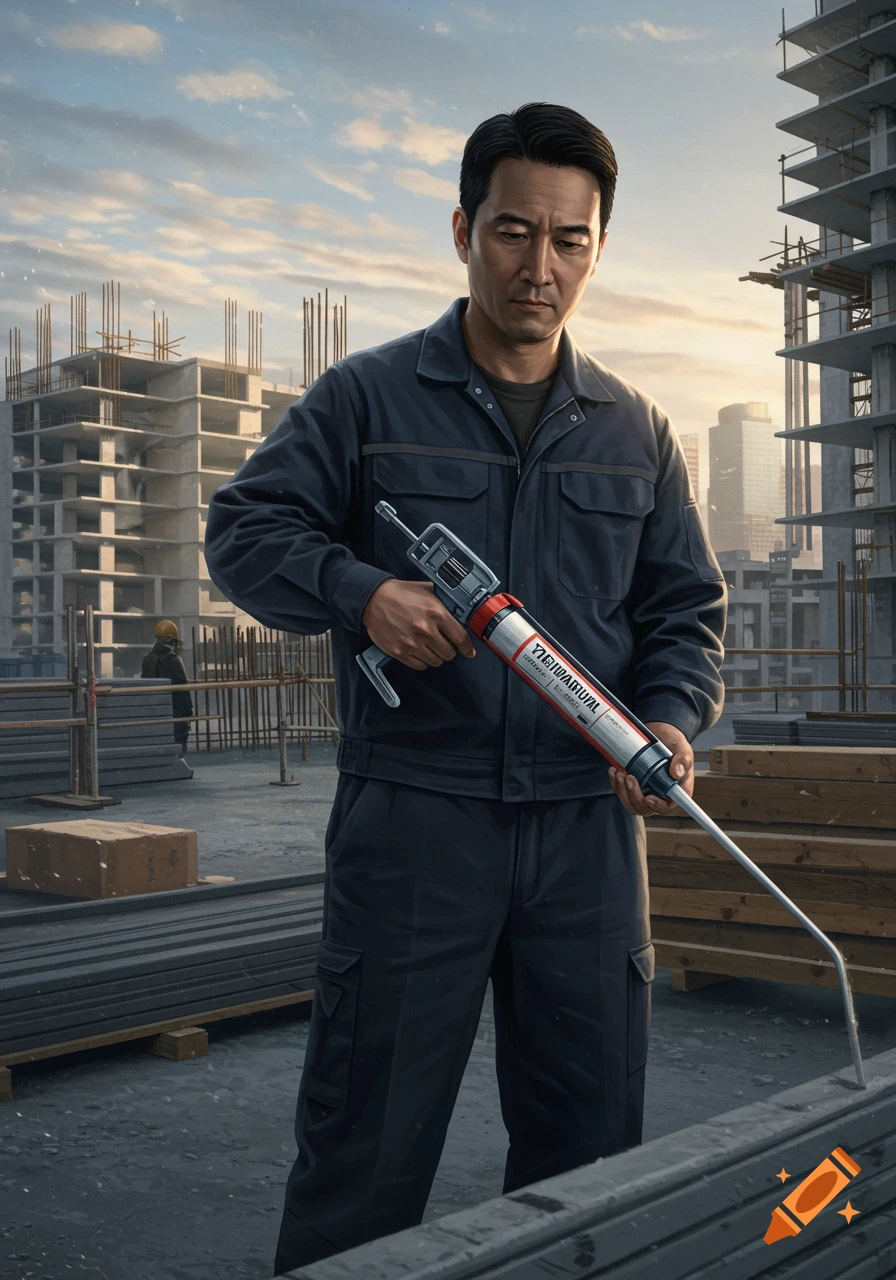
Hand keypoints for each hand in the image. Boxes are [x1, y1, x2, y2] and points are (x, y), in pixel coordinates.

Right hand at [361, 578, 475, 670]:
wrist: (373, 599)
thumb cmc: (400, 593)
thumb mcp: (427, 590)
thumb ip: (444, 602)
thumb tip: (461, 614)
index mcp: (436, 613)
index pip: (460, 638)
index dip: (467, 647)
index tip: (468, 651)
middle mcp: (425, 630)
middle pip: (449, 653)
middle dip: (450, 650)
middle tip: (444, 644)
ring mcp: (412, 643)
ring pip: (435, 661)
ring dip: (436, 656)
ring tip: (430, 646)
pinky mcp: (399, 652)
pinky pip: (420, 666)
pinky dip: (423, 661)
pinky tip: (419, 651)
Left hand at [608, 721, 693, 817]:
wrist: (660, 733)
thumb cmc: (673, 743)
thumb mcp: (683, 748)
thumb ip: (683, 760)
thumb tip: (676, 773)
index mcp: (675, 791)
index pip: (666, 807)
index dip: (657, 806)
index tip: (648, 798)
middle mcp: (659, 794)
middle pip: (644, 807)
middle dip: (634, 795)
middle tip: (629, 777)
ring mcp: (645, 790)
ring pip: (630, 802)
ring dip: (622, 791)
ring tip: (619, 773)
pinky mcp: (633, 785)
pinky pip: (622, 792)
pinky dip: (616, 784)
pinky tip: (614, 771)